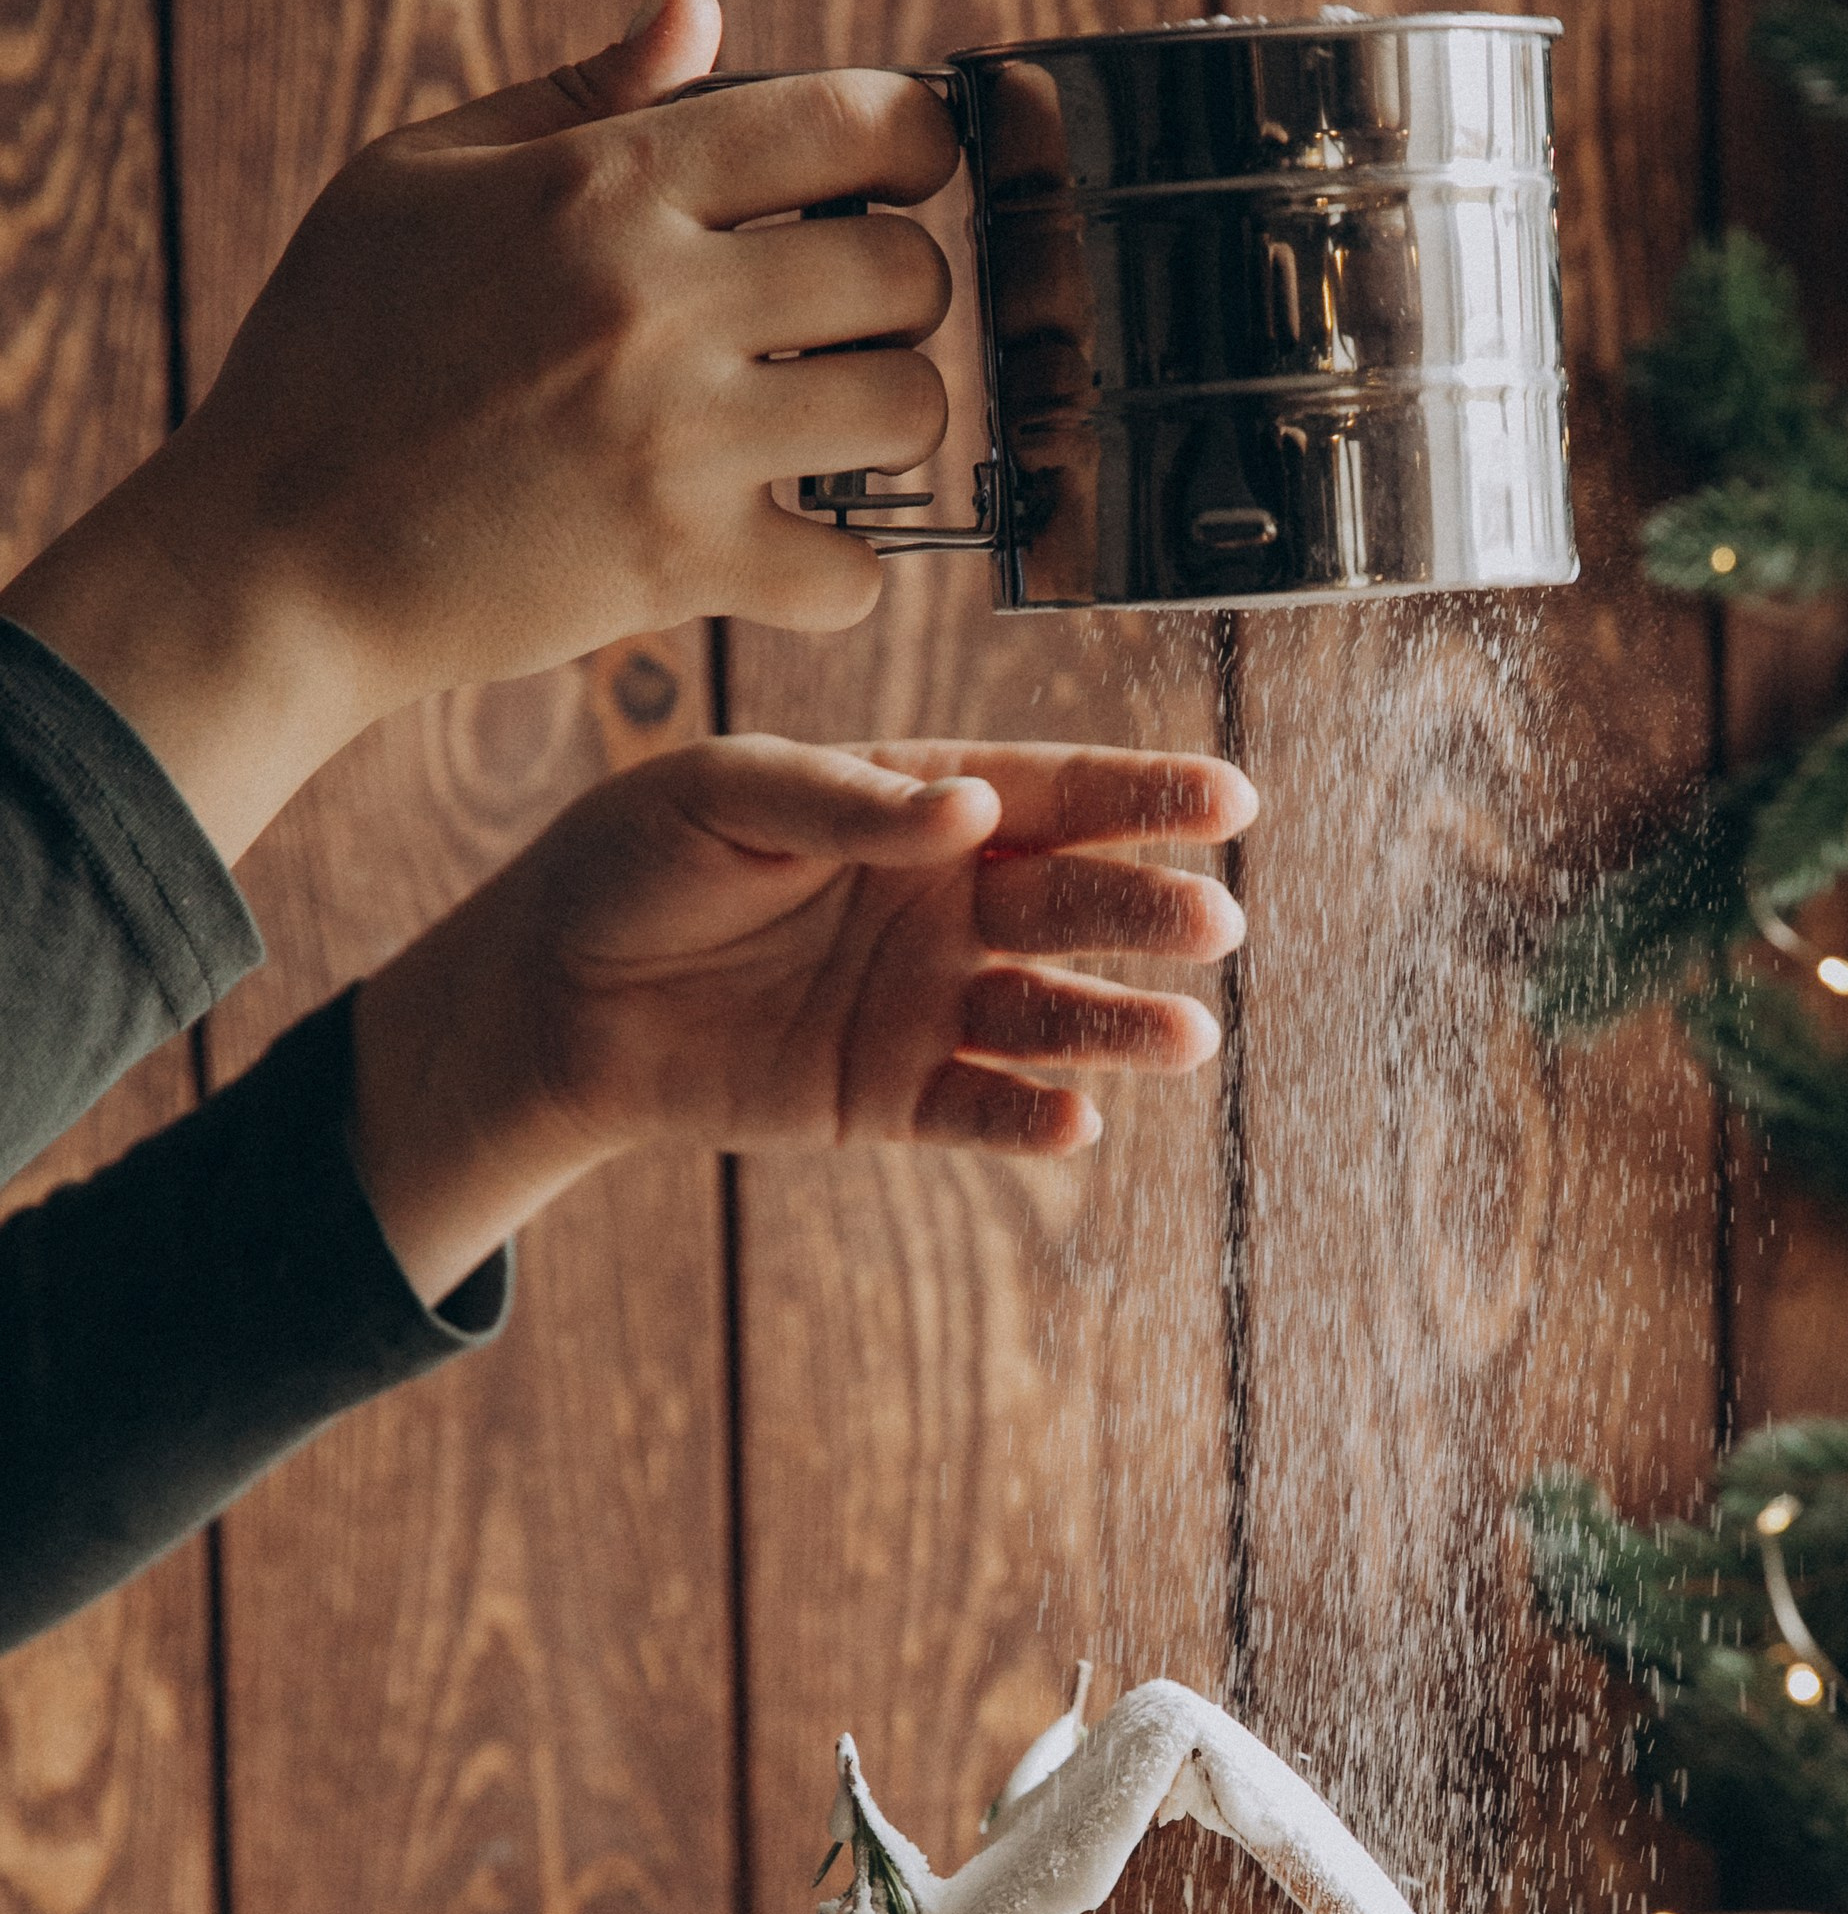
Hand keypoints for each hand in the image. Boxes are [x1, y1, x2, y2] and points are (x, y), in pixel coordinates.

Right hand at [0, 0, 957, 859]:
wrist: (275, 550)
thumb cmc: (336, 350)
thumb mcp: (420, 175)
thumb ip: (578, 90)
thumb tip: (697, 6)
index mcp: (602, 182)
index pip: (852, 120)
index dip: (912, 142)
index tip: (898, 175)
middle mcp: (657, 300)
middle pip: (908, 271)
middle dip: (900, 292)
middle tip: (848, 319)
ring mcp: (677, 440)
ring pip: (908, 412)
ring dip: (887, 420)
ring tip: (827, 427)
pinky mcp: (681, 567)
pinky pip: (856, 573)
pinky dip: (841, 573)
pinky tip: (790, 548)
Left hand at [348, 737, 1255, 1305]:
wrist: (552, 994)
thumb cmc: (635, 863)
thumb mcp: (725, 793)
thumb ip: (848, 802)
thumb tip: (973, 812)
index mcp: (922, 806)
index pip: (1053, 794)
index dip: (1142, 797)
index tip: (1228, 800)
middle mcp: (948, 903)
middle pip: (1073, 903)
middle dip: (1147, 912)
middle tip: (1212, 924)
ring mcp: (928, 1002)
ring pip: (1049, 1014)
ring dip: (1118, 1026)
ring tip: (1185, 1038)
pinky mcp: (892, 1094)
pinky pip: (977, 1107)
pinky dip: (1027, 1117)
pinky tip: (1073, 1120)